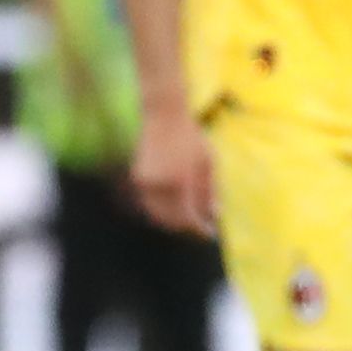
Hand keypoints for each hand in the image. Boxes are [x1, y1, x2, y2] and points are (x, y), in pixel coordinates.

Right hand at [130, 113, 215, 237]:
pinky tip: (174, 207)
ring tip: (190, 219)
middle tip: (201, 228)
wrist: (163, 116)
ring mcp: (145, 183)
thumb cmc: (190, 136)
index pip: (187, 218)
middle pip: (170, 221)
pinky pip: (149, 204)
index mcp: (180, 182)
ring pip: (157, 215)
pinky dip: (161, 210)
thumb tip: (214, 213)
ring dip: (173, 221)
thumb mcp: (208, 161)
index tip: (210, 234)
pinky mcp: (137, 178)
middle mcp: (159, 186)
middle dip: (186, 227)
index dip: (199, 229)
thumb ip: (210, 190)